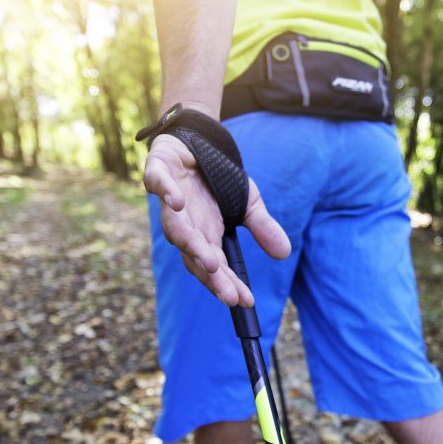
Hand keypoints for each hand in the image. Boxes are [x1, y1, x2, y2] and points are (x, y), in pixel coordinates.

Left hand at [143, 133, 290, 306]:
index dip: (228, 284)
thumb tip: (284, 253)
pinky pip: (158, 185)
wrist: (196, 142)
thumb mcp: (248, 204)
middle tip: (228, 295)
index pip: (215, 267)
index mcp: (205, 235)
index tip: (244, 301)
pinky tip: (178, 203)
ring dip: (192, 245)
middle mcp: (185, 224)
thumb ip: (262, 228)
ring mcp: (169, 201)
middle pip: (194, 256)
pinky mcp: (158, 172)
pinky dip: (166, 193)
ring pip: (176, 229)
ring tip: (211, 263)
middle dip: (212, 276)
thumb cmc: (219, 179)